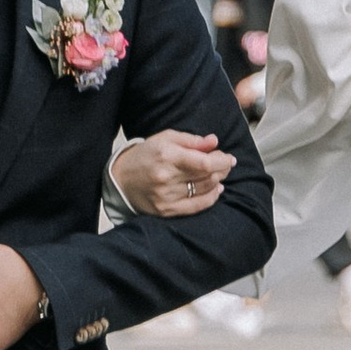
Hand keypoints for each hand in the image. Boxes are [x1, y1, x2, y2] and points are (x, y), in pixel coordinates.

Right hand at [109, 128, 236, 217]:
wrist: (120, 180)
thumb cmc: (144, 155)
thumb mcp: (165, 139)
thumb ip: (191, 140)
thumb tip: (214, 142)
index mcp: (167, 156)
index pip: (204, 163)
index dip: (222, 161)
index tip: (230, 158)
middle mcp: (167, 177)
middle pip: (207, 176)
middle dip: (222, 169)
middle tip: (224, 163)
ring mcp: (166, 196)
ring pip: (204, 190)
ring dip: (217, 181)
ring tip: (218, 174)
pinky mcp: (166, 211)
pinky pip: (197, 206)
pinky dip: (211, 198)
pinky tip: (215, 190)